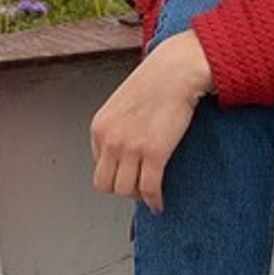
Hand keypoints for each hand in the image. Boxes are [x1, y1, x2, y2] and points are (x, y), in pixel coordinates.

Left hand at [90, 30, 212, 212]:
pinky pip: (149, 188)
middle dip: (121, 189)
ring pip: (125, 190)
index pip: (98, 165)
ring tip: (150, 193)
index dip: (115, 172)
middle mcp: (110, 139)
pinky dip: (154, 201)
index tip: (128, 174)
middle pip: (105, 184)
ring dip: (139, 196)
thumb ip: (117, 127)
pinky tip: (159, 203)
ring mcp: (130, 147)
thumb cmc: (155, 83)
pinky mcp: (154, 152)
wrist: (175, 71)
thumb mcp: (122, 105)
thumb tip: (123, 152)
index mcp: (99, 127)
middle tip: (138, 187)